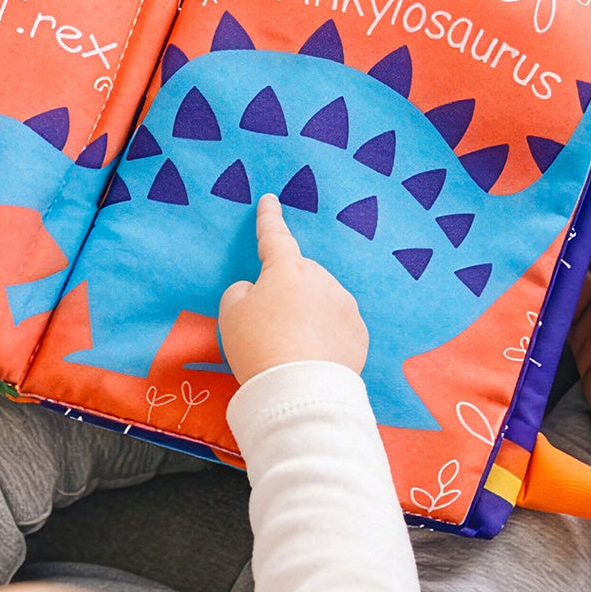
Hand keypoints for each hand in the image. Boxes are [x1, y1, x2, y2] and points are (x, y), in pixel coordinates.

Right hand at [218, 194, 369, 382]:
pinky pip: (337, 326)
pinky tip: (311, 357)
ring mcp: (345, 306)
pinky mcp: (359, 333)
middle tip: (268, 324)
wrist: (299, 391)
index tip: (270, 200)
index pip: (274, 237)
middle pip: (299, 276)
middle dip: (287, 291)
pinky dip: (325, 336)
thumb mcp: (231, 314)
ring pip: (321, 301)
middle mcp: (322, 280)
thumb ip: (241, 292)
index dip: (269, 219)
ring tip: (291, 347)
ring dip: (307, 314)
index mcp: (287, 269)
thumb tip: (256, 291)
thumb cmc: (258, 346)